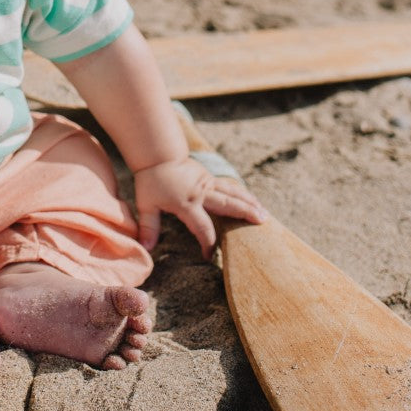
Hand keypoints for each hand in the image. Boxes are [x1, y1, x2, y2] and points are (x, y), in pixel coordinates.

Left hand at [133, 158, 265, 257]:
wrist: (157, 154)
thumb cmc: (151, 181)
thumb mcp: (146, 204)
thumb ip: (148, 226)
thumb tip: (145, 248)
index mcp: (186, 203)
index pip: (202, 227)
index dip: (207, 243)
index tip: (209, 256)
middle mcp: (201, 192)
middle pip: (227, 205)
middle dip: (244, 215)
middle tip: (262, 223)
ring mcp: (208, 183)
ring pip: (233, 194)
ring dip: (249, 203)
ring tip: (264, 215)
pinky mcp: (209, 177)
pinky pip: (229, 188)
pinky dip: (243, 195)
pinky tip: (254, 202)